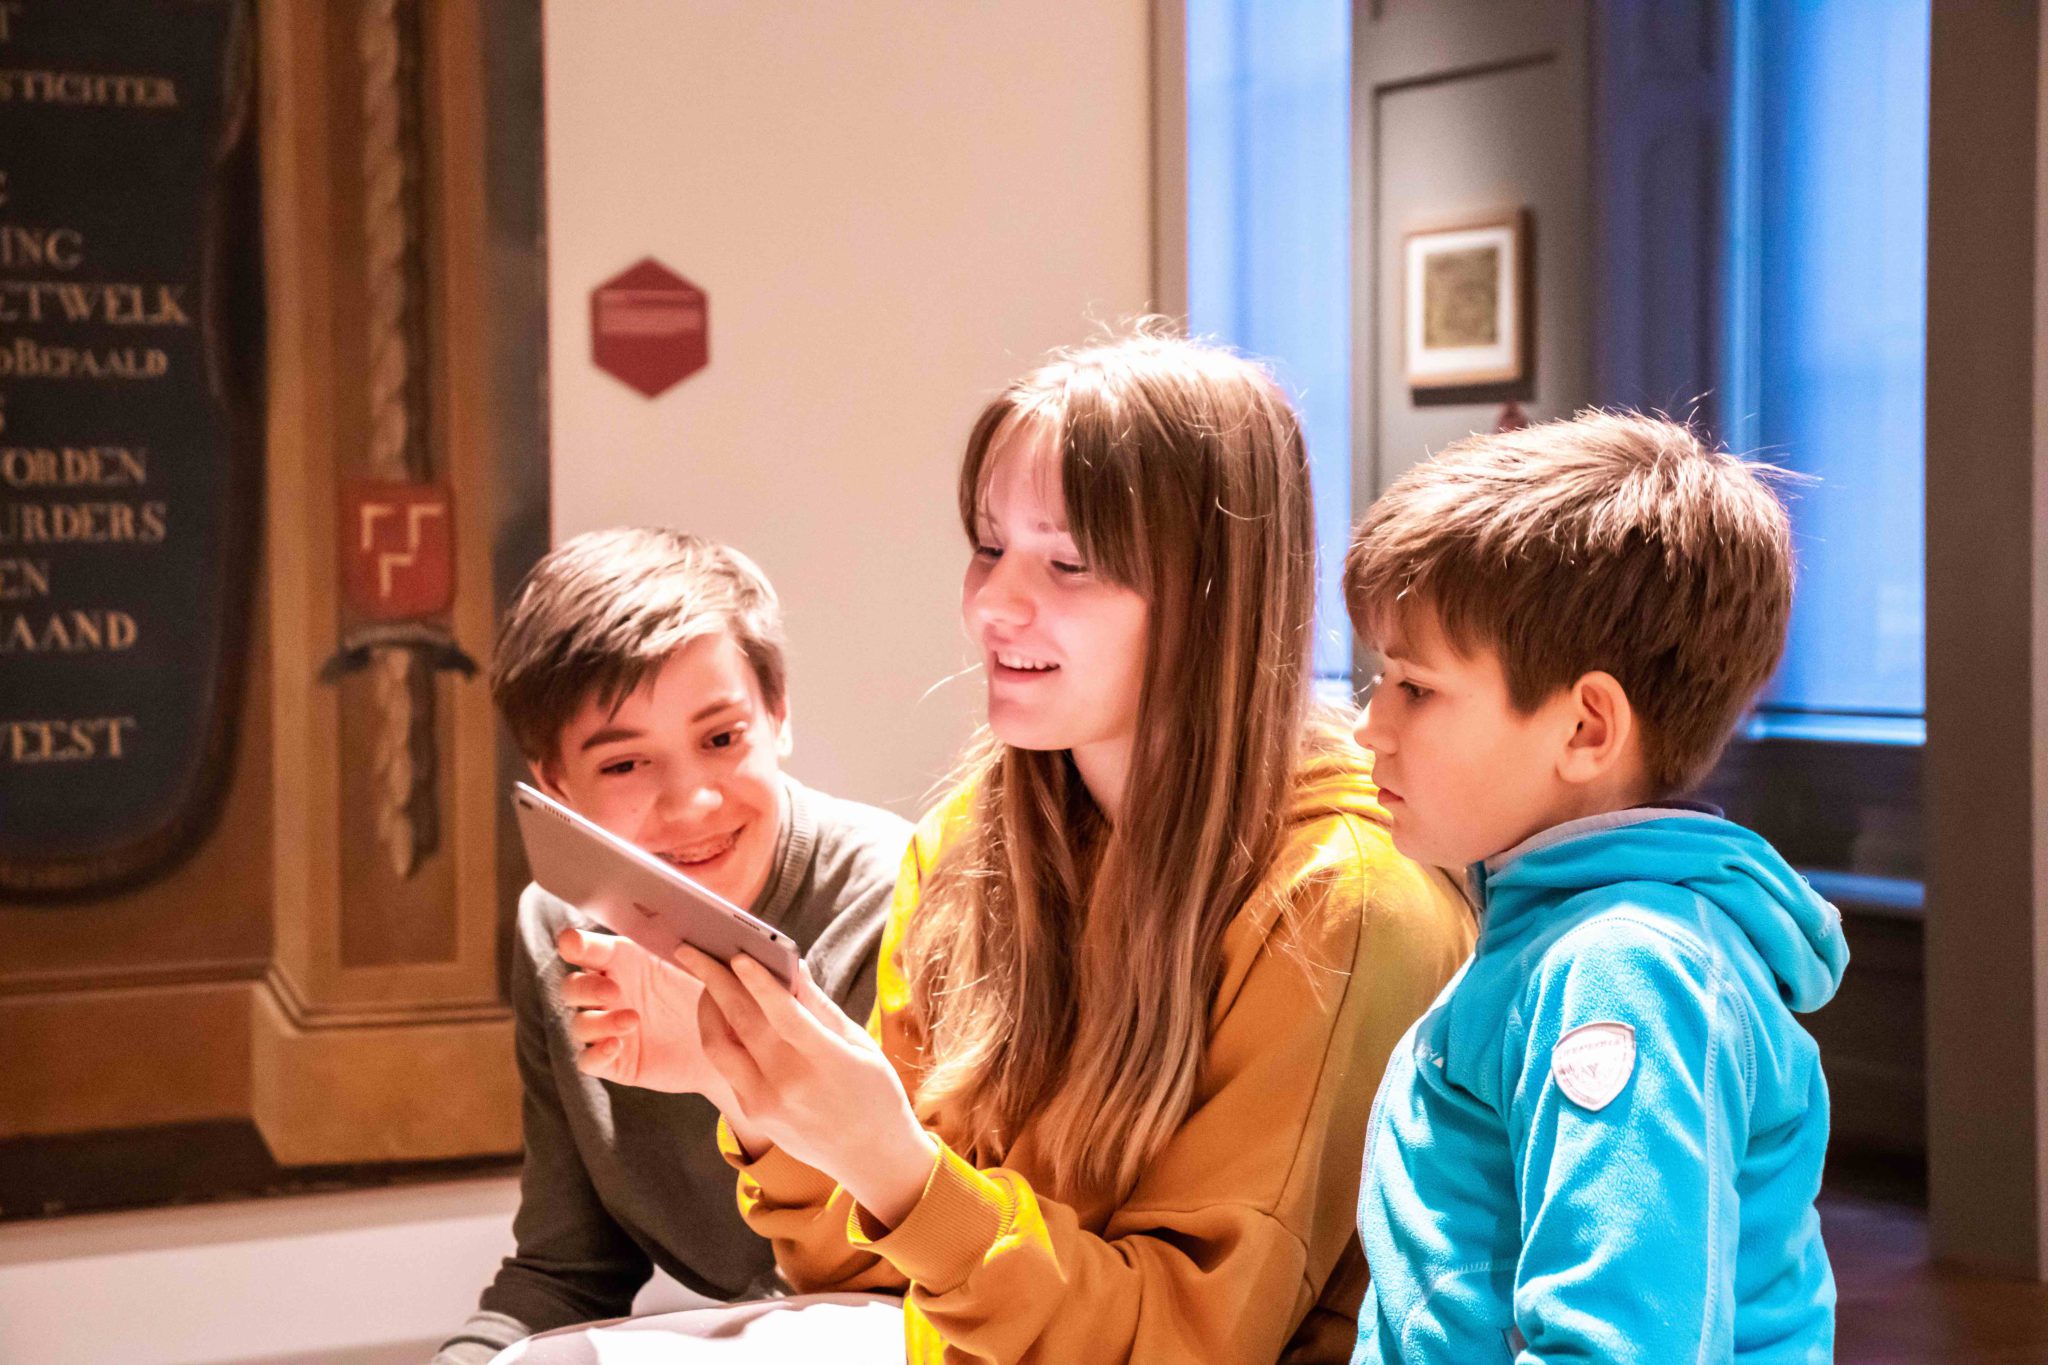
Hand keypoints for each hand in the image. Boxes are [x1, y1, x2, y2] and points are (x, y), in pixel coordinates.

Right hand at [556, 926, 742, 1116]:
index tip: (573, 944)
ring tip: (633, 1020)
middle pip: (572, 987)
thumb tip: (685, 920)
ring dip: (598, 1021)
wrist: (730, 1042)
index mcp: (623, 961)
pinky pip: (588, 1059)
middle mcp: (609, 993)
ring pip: (579, 1024)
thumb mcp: (704, 966)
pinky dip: (596, 1052)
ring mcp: (609, 1029)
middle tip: (613, 989)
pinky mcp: (615, 1061)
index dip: (575, 945)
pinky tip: (616, 1045)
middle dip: (586, 987)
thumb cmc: (713, 994)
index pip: (587, 949)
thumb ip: (687, 945)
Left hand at [678, 946, 939, 1227]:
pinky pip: (725, 1066)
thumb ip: (819, 1005)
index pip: (783, 1015)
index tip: (737, 953)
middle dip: (712, 980)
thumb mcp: (859, 1043)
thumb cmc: (875, 1092)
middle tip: (692, 949)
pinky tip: (718, 1011)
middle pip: (742, 1023)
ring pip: (719, 1046)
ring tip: (703, 978)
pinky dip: (718, 1034)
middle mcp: (789, 1084)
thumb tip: (791, 963)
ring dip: (706, 1007)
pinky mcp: (752, 1114)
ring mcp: (765, 1103)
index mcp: (826, 1061)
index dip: (758, 982)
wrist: (870, 1158)